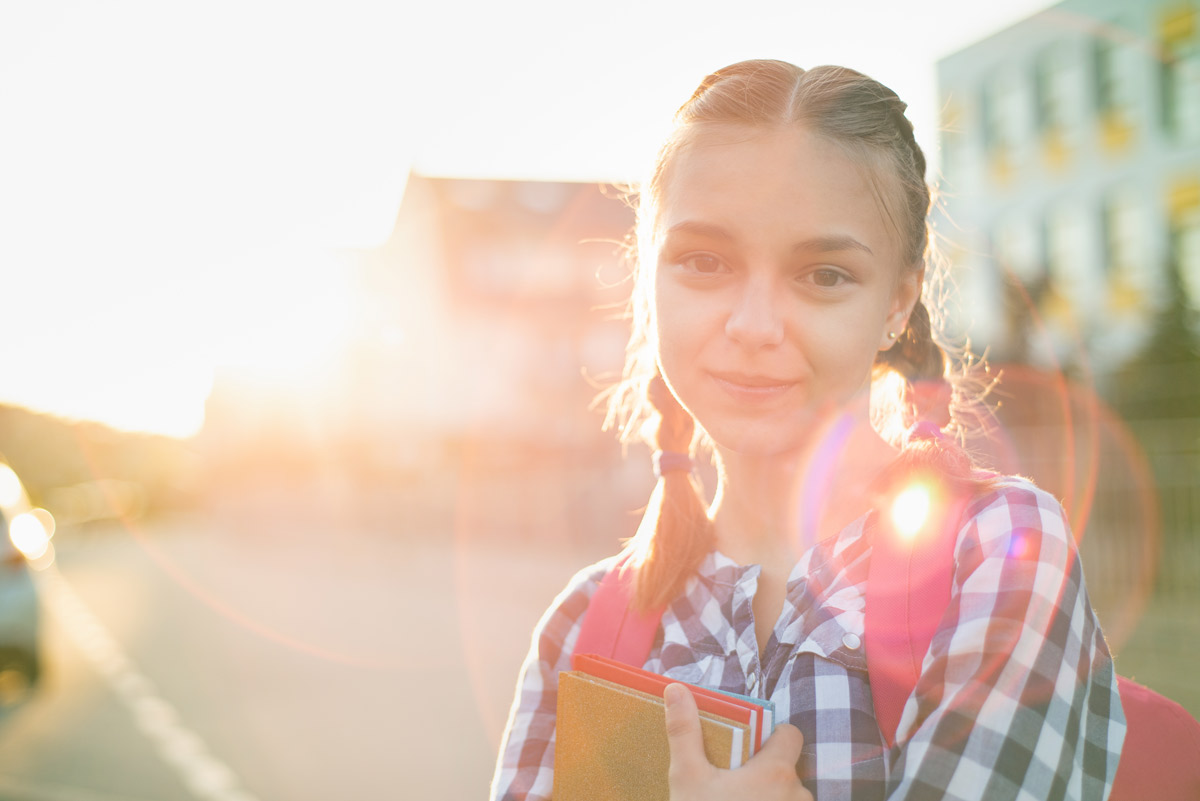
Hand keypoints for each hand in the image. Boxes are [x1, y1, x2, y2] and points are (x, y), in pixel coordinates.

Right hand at [663, 683, 812, 800]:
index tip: (748, 748)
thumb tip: (676, 688)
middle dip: (765, 774)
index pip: (790, 734)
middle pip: (787, 769)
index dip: (772, 736)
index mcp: (776, 771)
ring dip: (771, 800)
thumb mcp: (687, 777)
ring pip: (790, 799)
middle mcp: (798, 795)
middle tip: (733, 785)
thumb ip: (684, 731)